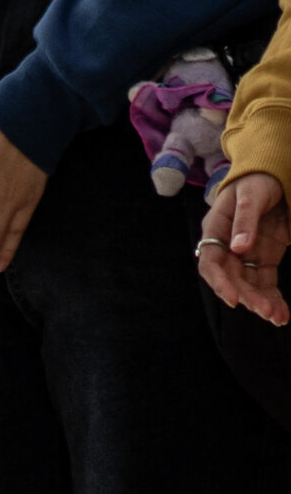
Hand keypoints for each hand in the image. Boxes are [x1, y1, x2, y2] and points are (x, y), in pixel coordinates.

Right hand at [200, 169, 289, 324]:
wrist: (272, 175)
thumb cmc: (256, 181)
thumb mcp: (251, 196)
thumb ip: (245, 221)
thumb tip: (238, 249)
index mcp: (215, 230)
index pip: (211, 262)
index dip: (220, 283)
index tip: (235, 300)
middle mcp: (226, 246)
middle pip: (232, 279)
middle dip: (249, 298)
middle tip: (267, 312)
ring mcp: (245, 254)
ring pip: (248, 285)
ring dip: (261, 303)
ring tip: (278, 318)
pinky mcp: (263, 259)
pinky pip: (265, 283)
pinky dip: (273, 298)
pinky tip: (282, 313)